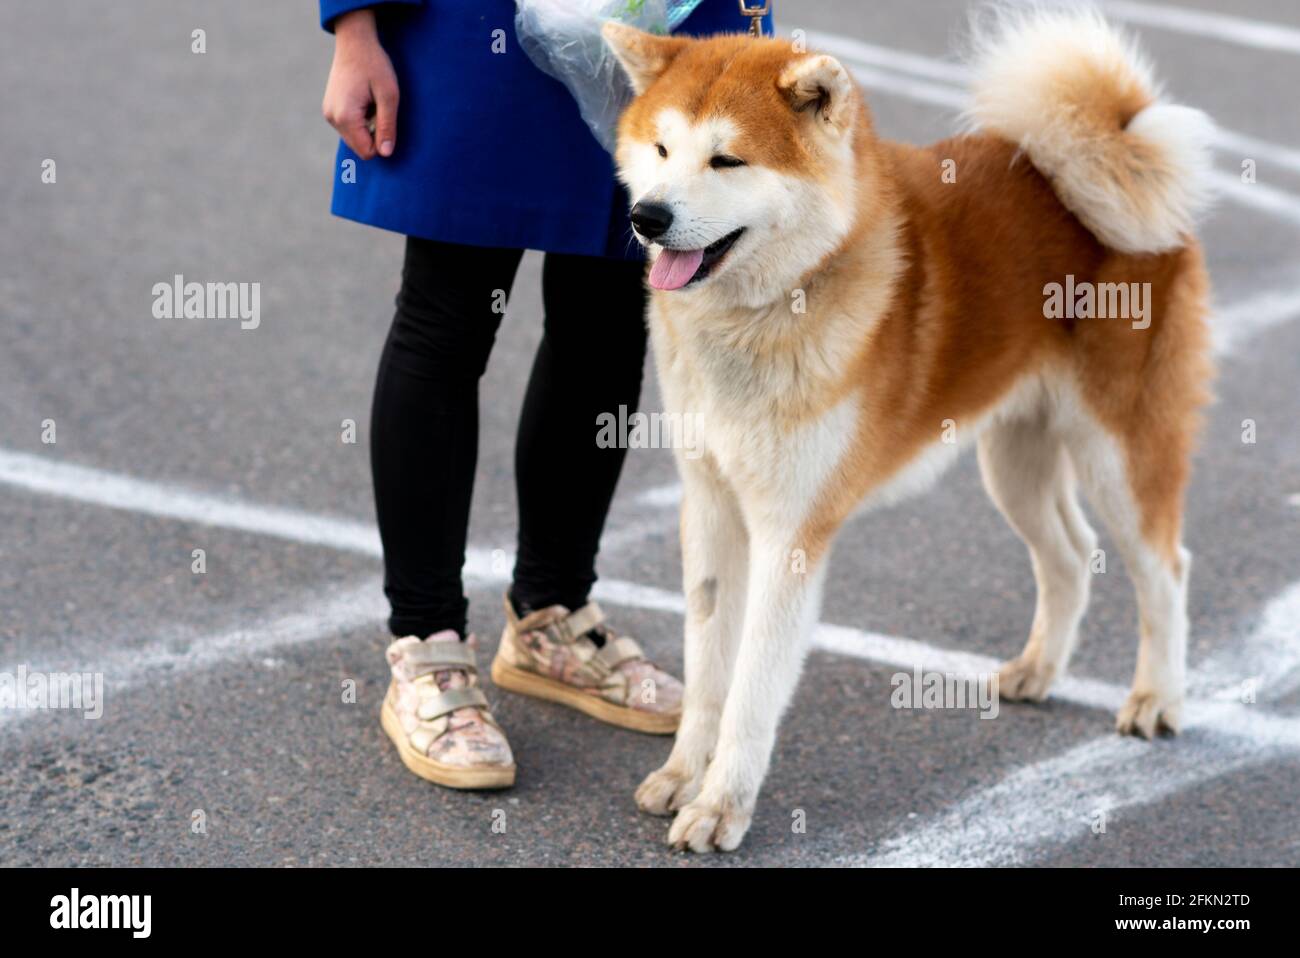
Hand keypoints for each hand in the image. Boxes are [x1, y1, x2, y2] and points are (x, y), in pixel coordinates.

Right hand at [321, 9, 398, 158]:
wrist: (354, 41)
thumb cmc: (375, 65)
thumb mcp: (389, 95)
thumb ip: (387, 126)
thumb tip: (386, 154)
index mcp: (345, 117)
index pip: (367, 152)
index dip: (382, 142)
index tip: (386, 119)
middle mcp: (332, 118)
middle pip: (359, 147)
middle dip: (374, 134)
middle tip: (378, 108)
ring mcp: (329, 114)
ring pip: (354, 138)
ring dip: (367, 126)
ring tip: (370, 102)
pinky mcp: (330, 109)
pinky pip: (349, 127)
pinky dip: (359, 119)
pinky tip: (363, 100)